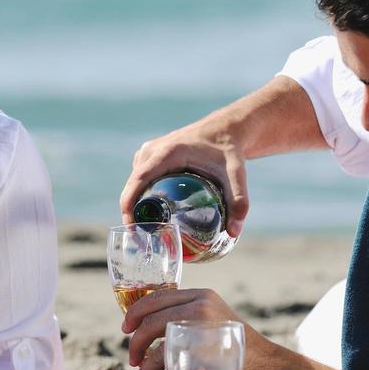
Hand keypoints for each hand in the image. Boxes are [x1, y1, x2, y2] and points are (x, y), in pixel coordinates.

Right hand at [118, 119, 249, 237]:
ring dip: (135, 206)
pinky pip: (139, 179)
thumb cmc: (228, 150)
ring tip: (147, 231)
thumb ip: (238, 201)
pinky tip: (152, 214)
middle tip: (143, 240)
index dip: (129, 205)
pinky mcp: (150, 156)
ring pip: (134, 183)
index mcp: (167, 153)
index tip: (132, 228)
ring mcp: (149, 152)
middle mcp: (152, 150)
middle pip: (133, 185)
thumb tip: (234, 232)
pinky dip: (140, 196)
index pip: (138, 180)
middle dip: (131, 213)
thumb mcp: (236, 174)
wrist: (225, 129)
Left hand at [121, 287, 267, 369]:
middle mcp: (201, 308)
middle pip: (151, 322)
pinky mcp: (206, 358)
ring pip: (159, 348)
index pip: (156, 297)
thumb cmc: (238, 348)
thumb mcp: (214, 320)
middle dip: (136, 343)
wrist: (271, 369)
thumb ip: (188, 318)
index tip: (126, 328)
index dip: (135, 313)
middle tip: (133, 359)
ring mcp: (203, 332)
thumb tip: (150, 329)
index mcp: (201, 296)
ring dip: (146, 367)